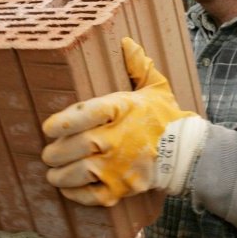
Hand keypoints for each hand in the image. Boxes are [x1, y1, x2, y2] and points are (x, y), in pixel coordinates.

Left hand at [42, 37, 207, 205]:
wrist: (188, 153)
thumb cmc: (166, 118)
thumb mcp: (156, 87)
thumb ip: (138, 66)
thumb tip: (126, 42)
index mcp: (122, 109)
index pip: (85, 113)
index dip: (62, 122)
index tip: (49, 127)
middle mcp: (118, 138)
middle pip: (77, 145)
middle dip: (56, 152)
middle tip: (48, 153)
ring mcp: (119, 166)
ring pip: (79, 172)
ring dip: (60, 175)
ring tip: (52, 174)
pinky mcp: (122, 188)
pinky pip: (92, 195)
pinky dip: (76, 194)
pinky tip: (68, 188)